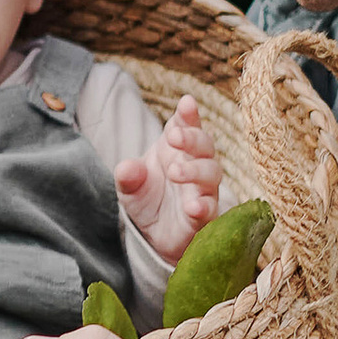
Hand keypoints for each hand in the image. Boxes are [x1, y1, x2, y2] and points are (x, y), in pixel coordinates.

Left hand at [115, 93, 220, 263]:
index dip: (189, 114)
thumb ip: (128, 176)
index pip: (186, 125)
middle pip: (204, 145)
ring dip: (195, 170)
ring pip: (211, 173)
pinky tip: (192, 206)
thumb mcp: (129, 186)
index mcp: (176, 149)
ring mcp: (204, 190)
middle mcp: (196, 164)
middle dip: (191, 138)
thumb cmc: (146, 200)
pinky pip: (210, 208)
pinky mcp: (206, 216)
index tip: (187, 103)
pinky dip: (203, 206)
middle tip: (173, 137)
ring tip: (174, 172)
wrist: (153, 236)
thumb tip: (125, 168)